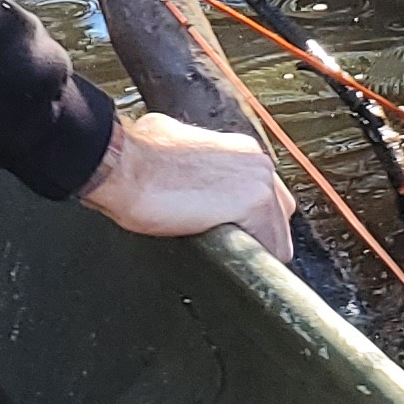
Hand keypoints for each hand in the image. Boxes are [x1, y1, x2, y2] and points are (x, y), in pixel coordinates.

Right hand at [75, 111, 293, 256]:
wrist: (124, 166)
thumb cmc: (138, 155)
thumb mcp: (173, 142)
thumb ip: (196, 157)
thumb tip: (183, 166)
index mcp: (241, 150)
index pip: (266, 195)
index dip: (248, 217)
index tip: (229, 226)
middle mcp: (257, 163)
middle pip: (279, 216)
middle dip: (256, 233)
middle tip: (225, 243)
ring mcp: (260, 184)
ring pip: (278, 235)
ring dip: (252, 248)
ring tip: (220, 253)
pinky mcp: (254, 206)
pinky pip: (270, 250)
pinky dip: (249, 260)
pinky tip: (223, 258)